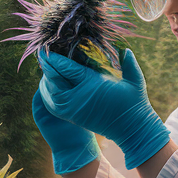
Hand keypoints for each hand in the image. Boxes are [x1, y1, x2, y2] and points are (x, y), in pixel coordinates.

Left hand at [37, 49, 169, 169]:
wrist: (131, 129)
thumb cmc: (134, 103)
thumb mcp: (135, 80)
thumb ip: (129, 63)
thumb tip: (125, 49)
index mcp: (91, 84)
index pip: (66, 68)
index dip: (55, 58)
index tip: (47, 48)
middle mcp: (78, 97)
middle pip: (54, 79)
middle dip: (47, 66)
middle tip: (42, 54)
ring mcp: (73, 109)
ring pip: (51, 92)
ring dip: (47, 79)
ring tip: (46, 68)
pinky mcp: (73, 117)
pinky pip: (53, 104)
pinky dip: (48, 94)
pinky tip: (48, 86)